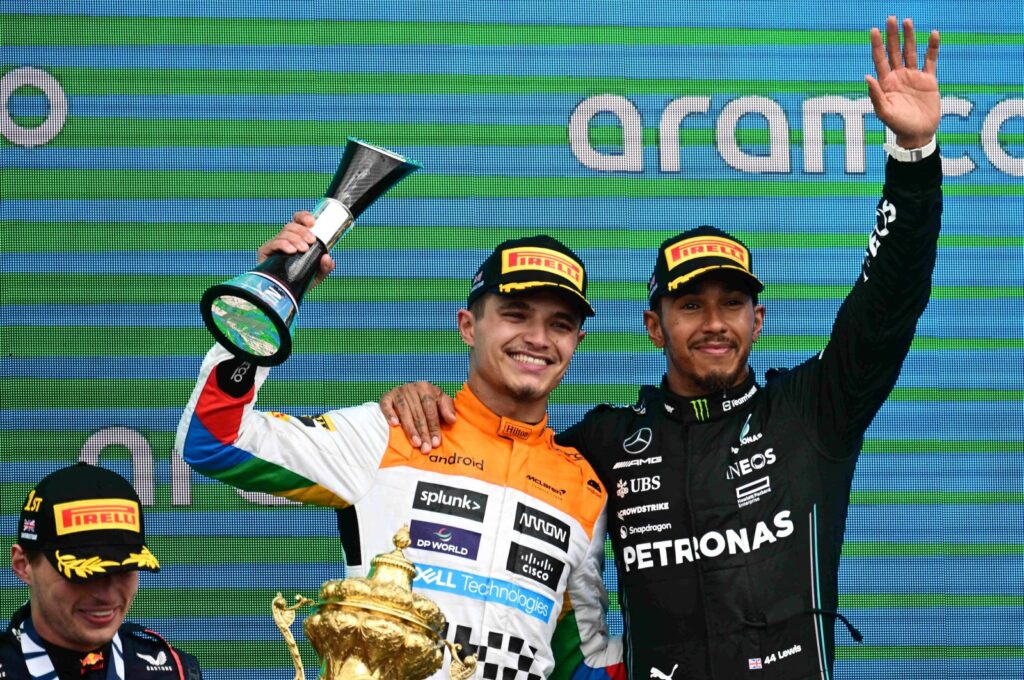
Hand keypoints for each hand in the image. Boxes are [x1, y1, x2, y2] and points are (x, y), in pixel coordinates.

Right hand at [257, 211, 335, 287]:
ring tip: (303, 249)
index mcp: (296, 239)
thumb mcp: (317, 275)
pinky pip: (273, 243)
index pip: (297, 221)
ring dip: (295, 239)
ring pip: (284, 233)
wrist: (285, 296)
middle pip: (291, 225)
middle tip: (311, 241)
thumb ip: (325, 267)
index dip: (304, 217)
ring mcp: (274, 245)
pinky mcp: (265, 253)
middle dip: (302, 231)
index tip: (312, 222)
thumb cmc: (301, 282)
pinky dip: (283, 244)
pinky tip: (291, 250)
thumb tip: (328, 258)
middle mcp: (284, 239)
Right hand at [379, 382, 456, 452]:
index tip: (436, 443)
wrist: (408, 391)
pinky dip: (389, 414)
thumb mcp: (440, 400)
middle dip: (423, 432)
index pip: (431, 410)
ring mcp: (398, 392)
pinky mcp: (386, 396)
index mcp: (426, 388)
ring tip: (415, 443)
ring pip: (404, 412)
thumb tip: (452, 420)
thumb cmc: (427, 400)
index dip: (434, 427)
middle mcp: (411, 388)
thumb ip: (447, 408)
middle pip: (418, 413)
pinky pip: (386, 405)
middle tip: (425, 448)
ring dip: (410, 429)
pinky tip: (394, 425)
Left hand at [865, 16, 940, 148]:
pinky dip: (932, 48)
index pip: (879, 59)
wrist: (918, 134)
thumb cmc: (898, 126)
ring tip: (907, 22)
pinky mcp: (928, 80)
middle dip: (892, 36)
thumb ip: (876, 95)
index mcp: (886, 83)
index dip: (877, 45)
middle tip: (891, 19)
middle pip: (894, 51)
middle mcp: (898, 77)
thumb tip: (866, 76)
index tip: (874, 30)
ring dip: (909, 37)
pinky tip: (933, 35)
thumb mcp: (884, 112)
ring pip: (911, 52)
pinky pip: (931, 60)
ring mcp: (913, 77)